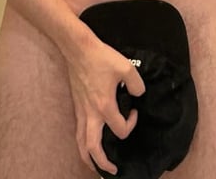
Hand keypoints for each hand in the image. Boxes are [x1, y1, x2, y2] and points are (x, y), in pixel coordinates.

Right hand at [66, 36, 145, 174]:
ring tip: (97, 165)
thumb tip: (139, 94)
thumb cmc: (101, 57)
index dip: (131, 124)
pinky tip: (89, 141)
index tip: (134, 112)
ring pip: (81, 143)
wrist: (78, 48)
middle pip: (92, 148)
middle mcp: (91, 114)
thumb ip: (137, 84)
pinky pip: (78, 131)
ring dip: (88, 157)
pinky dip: (83, 143)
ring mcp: (81, 111)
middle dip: (102, 163)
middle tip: (112, 170)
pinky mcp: (76, 106)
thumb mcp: (126, 67)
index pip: (120, 130)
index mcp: (104, 106)